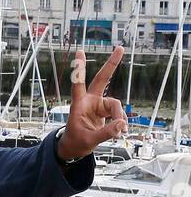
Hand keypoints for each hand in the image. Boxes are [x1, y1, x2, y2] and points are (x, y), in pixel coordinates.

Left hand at [59, 44, 126, 159]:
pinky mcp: (105, 112)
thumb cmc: (76, 142)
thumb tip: (122, 124)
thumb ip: (106, 133)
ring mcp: (98, 105)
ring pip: (115, 105)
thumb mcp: (89, 140)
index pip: (78, 84)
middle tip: (120, 48)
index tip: (80, 51)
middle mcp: (89, 101)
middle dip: (111, 64)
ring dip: (120, 117)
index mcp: (79, 105)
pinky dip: (121, 122)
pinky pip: (118, 113)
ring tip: (121, 132)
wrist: (76, 148)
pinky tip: (121, 131)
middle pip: (102, 79)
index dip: (80, 69)